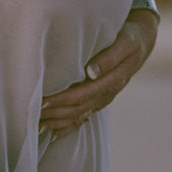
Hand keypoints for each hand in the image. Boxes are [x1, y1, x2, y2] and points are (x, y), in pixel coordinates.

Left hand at [39, 11, 157, 136]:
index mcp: (114, 80)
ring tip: (36, 127)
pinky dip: (67, 126)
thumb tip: (91, 71)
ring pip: (78, 116)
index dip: (62, 99)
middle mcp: (108, 93)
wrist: (140, 41)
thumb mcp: (125, 42)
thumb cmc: (131, 37)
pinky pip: (83, 117)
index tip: (42, 101)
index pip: (83, 94)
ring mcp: (104, 99)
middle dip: (54, 113)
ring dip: (58, 123)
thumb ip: (110, 56)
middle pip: (78, 108)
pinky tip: (52, 134)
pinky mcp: (100, 99)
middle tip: (31, 115)